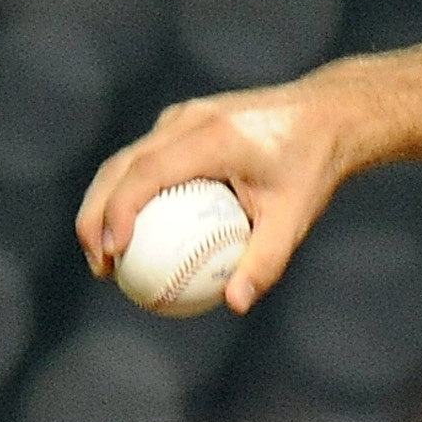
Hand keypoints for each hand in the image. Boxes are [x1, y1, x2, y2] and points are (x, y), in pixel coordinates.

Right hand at [74, 74, 359, 312]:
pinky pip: (145, 160)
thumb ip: (266, 260)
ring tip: (105, 258)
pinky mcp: (183, 123)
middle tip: (99, 266)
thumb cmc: (312, 168)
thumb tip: (236, 305)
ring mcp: (182, 118)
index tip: (114, 253)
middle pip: (120, 165)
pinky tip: (135, 238)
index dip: (119, 210)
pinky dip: (130, 195)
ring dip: (104, 206)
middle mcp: (189, 120)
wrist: (326, 116)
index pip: (148, 171)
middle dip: (95, 216)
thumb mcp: (296, 217)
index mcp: (213, 136)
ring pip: (125, 160)